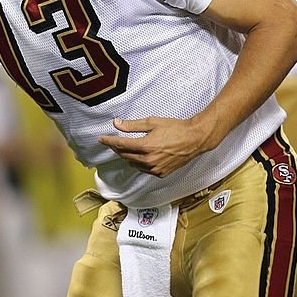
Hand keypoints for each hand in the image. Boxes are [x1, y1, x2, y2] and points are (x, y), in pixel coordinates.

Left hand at [98, 116, 212, 176]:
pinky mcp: (161, 173)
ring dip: (129, 156)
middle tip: (115, 141)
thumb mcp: (152, 122)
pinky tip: (143, 155)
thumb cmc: (176, 128)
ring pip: (133, 164)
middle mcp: (148, 160)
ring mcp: (155, 169)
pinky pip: (144, 169)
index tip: (101, 139)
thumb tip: (116, 123)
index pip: (120, 145)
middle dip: (118, 148)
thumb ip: (132, 125)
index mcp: (145, 146)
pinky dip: (140, 163)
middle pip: (125, 155)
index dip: (109, 141)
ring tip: (131, 147)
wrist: (195, 139)